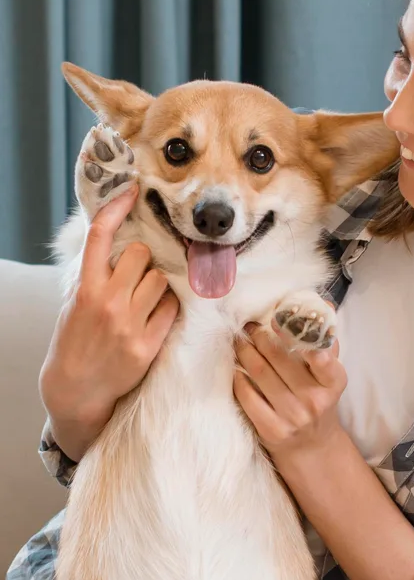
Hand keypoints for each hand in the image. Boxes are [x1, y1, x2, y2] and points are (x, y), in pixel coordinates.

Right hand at [39, 186, 179, 460]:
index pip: (100, 237)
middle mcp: (108, 303)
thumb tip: (120, 243)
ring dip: (158, 283)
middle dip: (143, 260)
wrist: (76, 389)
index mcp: (85, 288)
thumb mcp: (75, 302)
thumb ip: (95, 275)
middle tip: (138, 274)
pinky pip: (171, 309)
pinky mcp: (148, 344)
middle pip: (141, 256)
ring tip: (146, 298)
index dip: (116, 209)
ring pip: (160, 280)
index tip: (130, 190)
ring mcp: (129, 324)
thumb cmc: (75, 341)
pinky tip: (157, 313)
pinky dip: (167, 306)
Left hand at [233, 322, 347, 458]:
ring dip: (245, 351)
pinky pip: (247, 396)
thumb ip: (327, 341)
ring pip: (260, 373)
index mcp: (333, 382)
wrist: (312, 446)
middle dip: (261, 337)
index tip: (279, 320)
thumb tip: (323, 303)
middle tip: (251, 325)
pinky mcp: (271, 429)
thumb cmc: (319, 400)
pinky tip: (236, 368)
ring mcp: (292, 417)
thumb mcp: (329, 375)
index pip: (323, 358)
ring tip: (240, 340)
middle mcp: (314, 400)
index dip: (302, 337)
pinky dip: (238, 377)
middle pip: (280, 359)